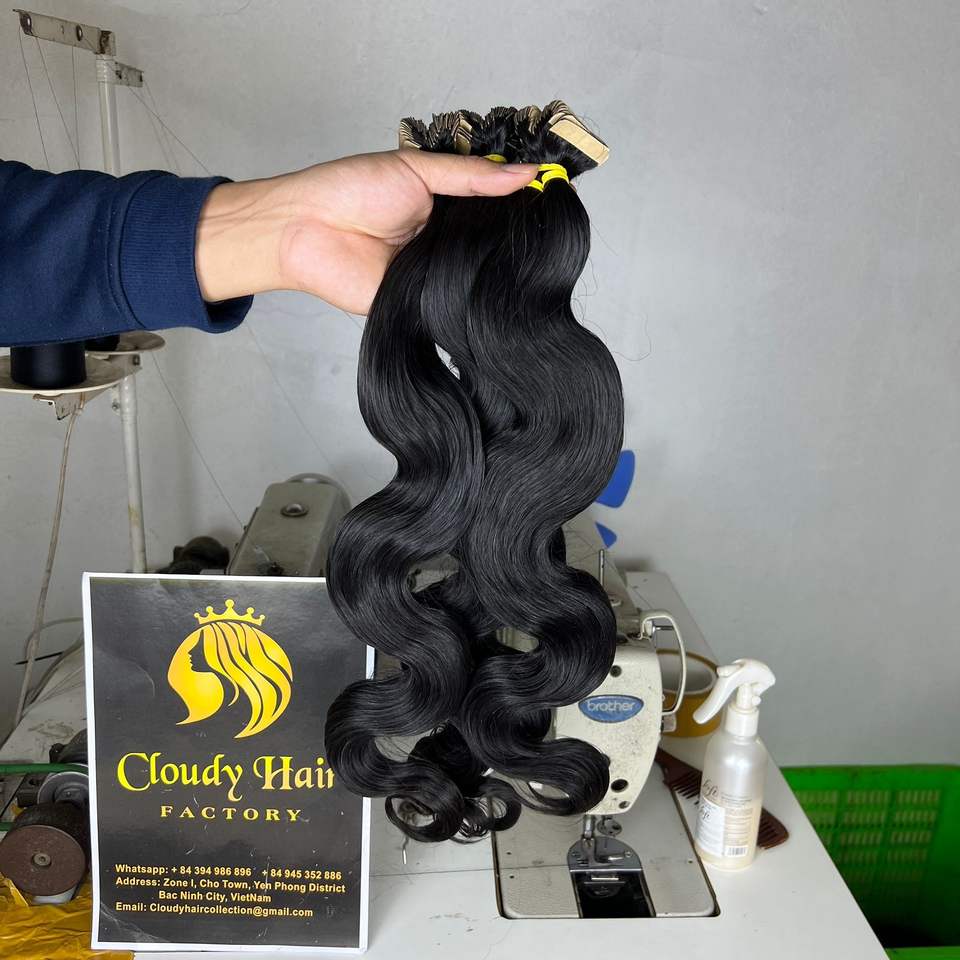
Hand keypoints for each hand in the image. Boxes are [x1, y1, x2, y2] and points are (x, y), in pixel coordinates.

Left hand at [195, 151, 535, 313]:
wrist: (306, 230)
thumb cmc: (352, 189)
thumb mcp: (418, 171)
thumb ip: (472, 177)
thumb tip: (528, 173)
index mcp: (446, 207)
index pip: (494, 210)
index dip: (521, 207)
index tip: (555, 202)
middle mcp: (444, 243)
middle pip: (490, 246)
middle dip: (511, 242)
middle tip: (547, 236)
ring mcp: (435, 275)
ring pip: (476, 277)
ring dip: (491, 271)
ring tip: (524, 263)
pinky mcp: (423, 305)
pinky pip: (453, 304)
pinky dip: (467, 299)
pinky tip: (490, 294)